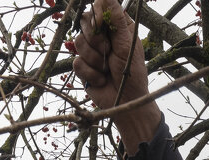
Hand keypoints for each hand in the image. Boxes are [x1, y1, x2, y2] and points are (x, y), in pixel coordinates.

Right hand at [72, 0, 160, 149]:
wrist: (125, 101)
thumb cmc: (132, 73)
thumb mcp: (127, 44)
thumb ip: (116, 20)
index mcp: (116, 27)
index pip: (99, 8)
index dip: (97, 15)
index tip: (101, 26)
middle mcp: (102, 36)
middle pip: (84, 22)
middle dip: (95, 40)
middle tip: (108, 52)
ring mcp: (90, 51)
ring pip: (78, 42)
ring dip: (95, 59)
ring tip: (106, 69)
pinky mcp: (82, 67)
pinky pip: (77, 63)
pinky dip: (90, 73)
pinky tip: (101, 80)